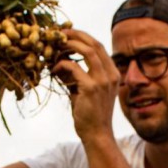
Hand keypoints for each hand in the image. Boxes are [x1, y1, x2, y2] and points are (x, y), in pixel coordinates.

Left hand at [50, 29, 119, 144]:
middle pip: (94, 43)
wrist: (97, 135)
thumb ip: (79, 76)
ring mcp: (103, 80)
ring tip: (55, 46)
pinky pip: (73, 67)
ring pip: (86, 50)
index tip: (67, 33)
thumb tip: (62, 63)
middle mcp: (111, 74)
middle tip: (59, 33)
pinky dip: (61, 65)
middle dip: (75, 34)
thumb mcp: (87, 90)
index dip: (82, 36)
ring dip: (69, 45)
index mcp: (113, 73)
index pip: (98, 46)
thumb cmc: (90, 114)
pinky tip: (54, 70)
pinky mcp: (91, 88)